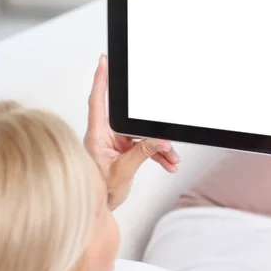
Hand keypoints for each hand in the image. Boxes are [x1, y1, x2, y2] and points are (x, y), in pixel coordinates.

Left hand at [84, 54, 180, 209]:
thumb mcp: (123, 171)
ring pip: (142, 135)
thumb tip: (160, 140)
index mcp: (97, 136)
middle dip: (152, 127)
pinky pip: (145, 146)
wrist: (99, 209)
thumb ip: (142, 153)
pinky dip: (157, 154)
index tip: (104, 61)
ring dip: (159, 146)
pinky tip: (168, 163)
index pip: (98, 101)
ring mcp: (115, 143)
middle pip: (130, 119)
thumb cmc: (99, 192)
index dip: (101, 80)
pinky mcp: (124, 150)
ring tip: (172, 159)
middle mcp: (105, 136)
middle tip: (165, 128)